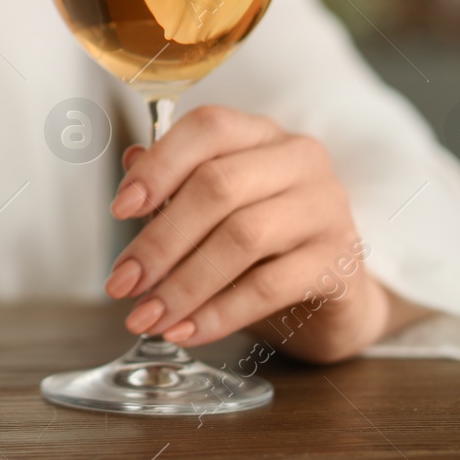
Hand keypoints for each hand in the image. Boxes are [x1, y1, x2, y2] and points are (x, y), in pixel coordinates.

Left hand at [103, 103, 423, 362]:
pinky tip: (187, 330)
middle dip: (160, 241)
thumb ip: (176, 185)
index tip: (120, 209)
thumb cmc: (266, 245)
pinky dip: (219, 313)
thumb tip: (130, 164)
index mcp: (261, 135)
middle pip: (218, 186)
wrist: (334, 298)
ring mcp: (325, 209)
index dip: (159, 166)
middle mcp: (299, 161)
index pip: (208, 128)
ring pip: (242, 237)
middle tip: (122, 282)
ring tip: (148, 315)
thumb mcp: (216, 211)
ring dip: (183, 284)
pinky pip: (269, 287)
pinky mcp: (339, 263)